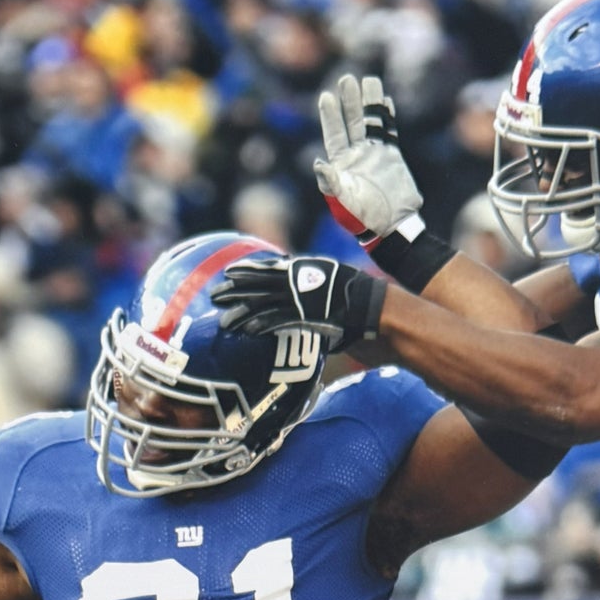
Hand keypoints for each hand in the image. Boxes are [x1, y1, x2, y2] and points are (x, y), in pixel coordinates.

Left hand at [214, 256, 385, 352]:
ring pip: (266, 301)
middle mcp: (304, 280)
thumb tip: (302, 317)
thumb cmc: (364, 314)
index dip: (251, 270)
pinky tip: (247, 332)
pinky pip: (280, 320)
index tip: (231, 273)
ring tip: (224, 321)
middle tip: (216, 294)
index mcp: (309, 271)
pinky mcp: (309, 315)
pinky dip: (263, 325)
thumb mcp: (336, 301)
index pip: (273, 268)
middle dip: (237, 288)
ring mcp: (305, 297)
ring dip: (243, 311)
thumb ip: (315, 304)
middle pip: (262, 282)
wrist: (383, 315)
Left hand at [315, 74, 423, 246]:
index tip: (326, 96)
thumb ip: (332, 183)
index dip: (330, 116)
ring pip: (371, 122)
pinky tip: (385, 100)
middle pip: (352, 122)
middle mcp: (357, 156)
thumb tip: (318, 164)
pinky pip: (388, 131)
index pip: (334, 134)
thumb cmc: (364, 218)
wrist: (392, 226)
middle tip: (347, 78)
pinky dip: (387, 116)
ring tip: (370, 80)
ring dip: (369, 102)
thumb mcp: (344, 202)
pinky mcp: (392, 157)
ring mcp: (375, 155)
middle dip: (349, 101)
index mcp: (342, 165)